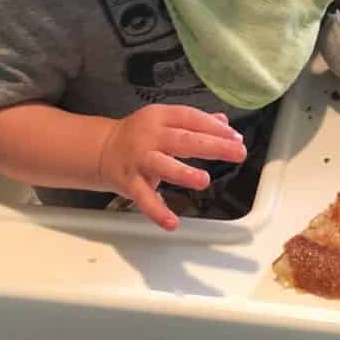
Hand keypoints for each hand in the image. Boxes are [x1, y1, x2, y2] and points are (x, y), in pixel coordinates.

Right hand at [98, 106, 246, 230]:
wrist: (102, 149)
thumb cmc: (139, 135)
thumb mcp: (165, 120)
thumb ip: (194, 122)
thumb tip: (224, 123)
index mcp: (160, 117)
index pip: (190, 118)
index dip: (214, 127)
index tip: (236, 138)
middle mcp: (149, 136)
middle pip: (183, 140)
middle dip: (213, 146)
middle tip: (237, 153)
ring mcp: (139, 159)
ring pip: (161, 165)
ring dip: (183, 173)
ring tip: (204, 180)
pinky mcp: (130, 182)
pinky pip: (144, 198)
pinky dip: (157, 211)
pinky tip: (172, 222)